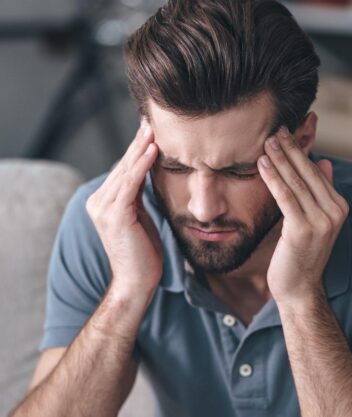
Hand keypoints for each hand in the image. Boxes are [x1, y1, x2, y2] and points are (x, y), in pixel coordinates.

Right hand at [86, 120, 161, 299]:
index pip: (124, 168)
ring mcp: (103, 208)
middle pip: (124, 165)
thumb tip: (150, 173)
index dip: (138, 148)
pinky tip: (153, 149)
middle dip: (139, 141)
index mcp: (104, 201)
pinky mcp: (115, 215)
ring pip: (126, 171)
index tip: (151, 128)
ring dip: (141, 147)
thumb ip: (140, 196)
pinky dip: (142, 165)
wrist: (137, 282)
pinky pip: (131, 184)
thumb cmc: (144, 252)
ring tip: (154, 127)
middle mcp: (99, 201)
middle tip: (152, 118)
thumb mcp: (141, 216)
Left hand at [257, 127, 348, 305]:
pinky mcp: (303, 229)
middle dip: (290, 149)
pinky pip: (286, 197)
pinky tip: (262, 164)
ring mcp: (321, 221)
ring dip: (279, 159)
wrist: (299, 288)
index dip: (300, 151)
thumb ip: (321, 191)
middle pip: (308, 173)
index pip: (316, 172)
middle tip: (275, 129)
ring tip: (266, 141)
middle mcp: (334, 212)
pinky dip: (273, 178)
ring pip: (296, 182)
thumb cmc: (302, 253)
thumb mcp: (315, 220)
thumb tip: (324, 162)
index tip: (285, 133)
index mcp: (339, 206)